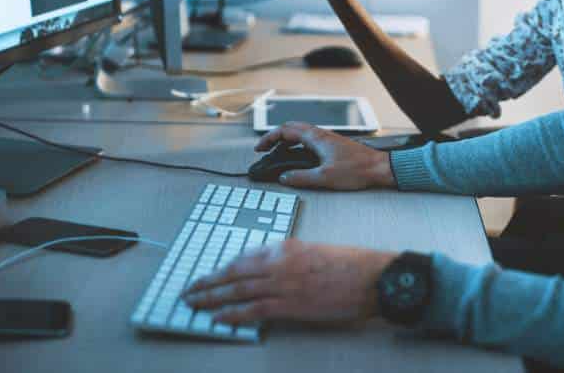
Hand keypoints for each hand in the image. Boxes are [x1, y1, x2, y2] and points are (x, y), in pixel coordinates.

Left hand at [181, 239, 395, 324]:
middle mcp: (279, 262)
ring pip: (237, 289)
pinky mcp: (290, 304)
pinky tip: (218, 317)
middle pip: (234, 272)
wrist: (373, 277)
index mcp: (286, 247)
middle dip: (208, 282)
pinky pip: (253, 309)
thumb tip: (272, 273)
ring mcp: (283, 283)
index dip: (223, 268)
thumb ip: (291, 260)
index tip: (210, 275)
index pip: (244, 256)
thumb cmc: (351, 266)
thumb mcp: (316, 252)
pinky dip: (232, 313)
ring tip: (194, 303)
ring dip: (211, 297)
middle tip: (190, 289)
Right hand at [255, 121, 394, 189]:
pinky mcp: (332, 145)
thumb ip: (301, 177)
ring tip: (278, 154)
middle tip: (265, 149)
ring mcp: (327, 139)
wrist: (379, 168)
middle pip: (291, 128)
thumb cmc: (358, 170)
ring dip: (286, 141)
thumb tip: (284, 177)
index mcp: (316, 138)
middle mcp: (321, 135)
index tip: (259, 148)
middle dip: (275, 137)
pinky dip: (297, 145)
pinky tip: (298, 157)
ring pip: (300, 134)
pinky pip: (309, 140)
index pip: (285, 131)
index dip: (269, 138)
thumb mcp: (325, 177)